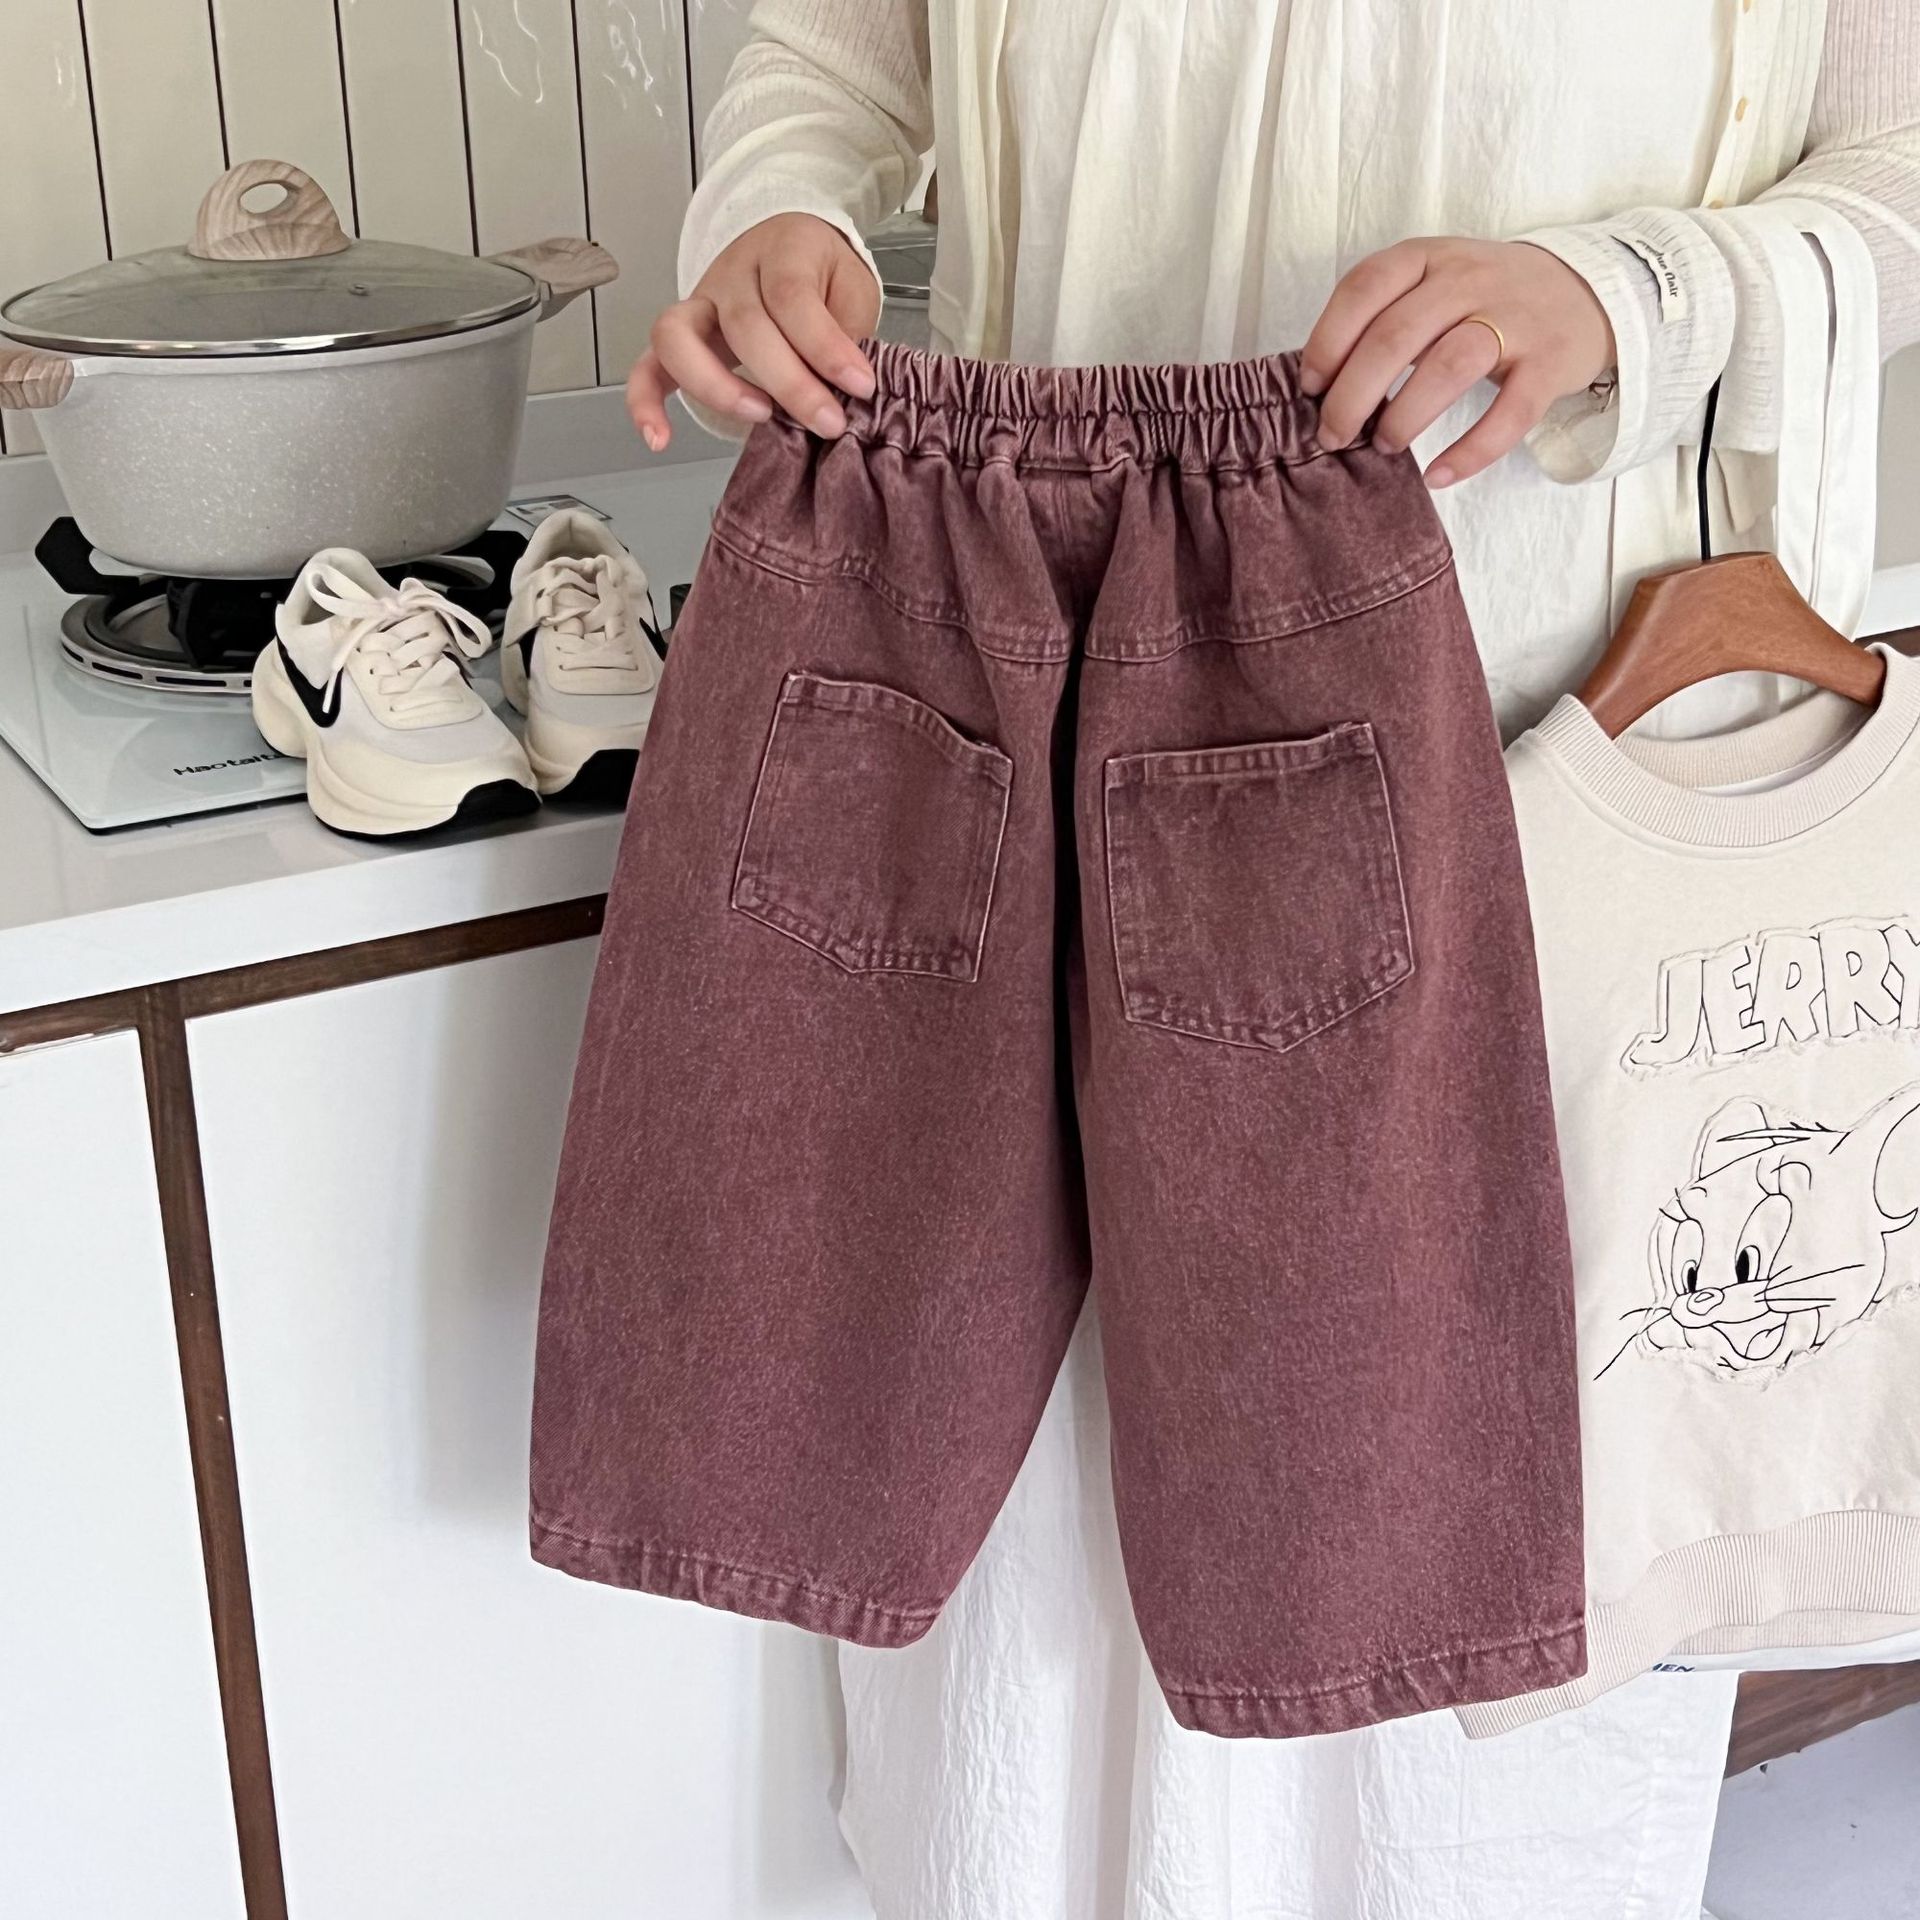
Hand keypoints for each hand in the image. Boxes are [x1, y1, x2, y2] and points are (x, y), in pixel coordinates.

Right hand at [626, 213, 880, 450]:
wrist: (790, 243)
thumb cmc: (822, 274)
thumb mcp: (852, 290)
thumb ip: (848, 333)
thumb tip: (848, 390)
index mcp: (781, 250)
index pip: (792, 296)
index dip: (825, 346)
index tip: (860, 385)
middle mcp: (731, 273)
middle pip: (744, 324)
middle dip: (789, 383)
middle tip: (827, 422)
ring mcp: (699, 304)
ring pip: (680, 337)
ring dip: (716, 387)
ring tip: (759, 418)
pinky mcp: (679, 336)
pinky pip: (648, 365)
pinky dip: (646, 402)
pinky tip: (659, 438)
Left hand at [1300, 237, 1616, 487]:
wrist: (1585, 291)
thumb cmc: (1484, 299)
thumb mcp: (1431, 283)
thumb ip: (1382, 318)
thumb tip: (1321, 388)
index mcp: (1428, 257)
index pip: (1363, 288)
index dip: (1327, 343)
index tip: (1310, 389)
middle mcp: (1468, 279)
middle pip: (1395, 336)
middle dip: (1351, 396)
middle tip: (1333, 436)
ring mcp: (1514, 319)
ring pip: (1448, 367)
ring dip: (1404, 417)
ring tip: (1384, 446)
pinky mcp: (1550, 363)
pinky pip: (1509, 414)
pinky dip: (1470, 451)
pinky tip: (1438, 476)